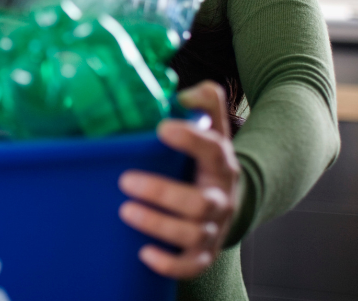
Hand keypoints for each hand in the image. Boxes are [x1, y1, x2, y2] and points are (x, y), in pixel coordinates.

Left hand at [118, 81, 239, 278]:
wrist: (232, 199)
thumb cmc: (207, 160)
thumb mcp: (213, 129)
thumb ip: (205, 102)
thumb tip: (185, 92)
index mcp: (220, 164)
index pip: (213, 150)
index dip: (191, 139)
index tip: (163, 128)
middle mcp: (220, 198)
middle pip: (199, 202)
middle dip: (162, 193)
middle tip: (125, 180)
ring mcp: (213, 228)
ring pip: (193, 234)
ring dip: (158, 225)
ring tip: (125, 211)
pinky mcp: (204, 253)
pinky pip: (192, 265)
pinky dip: (170, 264)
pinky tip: (144, 254)